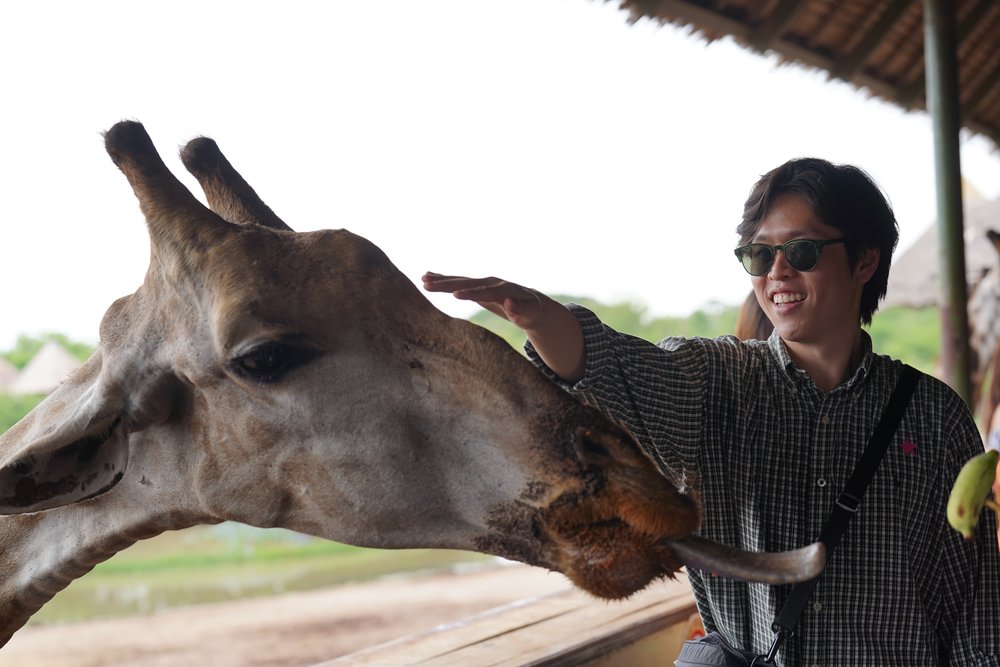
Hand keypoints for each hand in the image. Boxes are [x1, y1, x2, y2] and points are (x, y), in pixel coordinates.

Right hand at [421, 272, 546, 330]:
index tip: (455, 295)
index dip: (471, 293)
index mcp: (505, 289)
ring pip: (460, 280)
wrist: (532, 303)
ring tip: (423, 278)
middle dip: (448, 283)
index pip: (486, 291)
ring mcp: (484, 282)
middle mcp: (492, 282)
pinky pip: (459, 282)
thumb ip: (521, 311)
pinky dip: (444, 278)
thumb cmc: (532, 312)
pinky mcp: (477, 286)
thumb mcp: (531, 315)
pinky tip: (429, 275)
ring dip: (442, 279)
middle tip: (428, 284)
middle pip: (468, 282)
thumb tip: (509, 303)